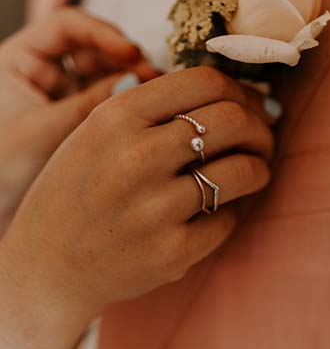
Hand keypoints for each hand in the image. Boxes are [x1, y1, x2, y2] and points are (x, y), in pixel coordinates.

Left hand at [0, 8, 156, 227]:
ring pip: (106, 74)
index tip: (131, 52)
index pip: (66, 26)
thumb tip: (139, 83)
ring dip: (132, 82)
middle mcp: (41, 72)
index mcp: (18, 60)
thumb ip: (90, 105)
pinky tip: (149, 114)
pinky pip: (109, 103)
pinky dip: (128, 106)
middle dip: (125, 60)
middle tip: (153, 79)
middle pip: (93, 48)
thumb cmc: (2, 167)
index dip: (102, 34)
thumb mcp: (46, 131)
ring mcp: (62, 95)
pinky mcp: (79, 119)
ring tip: (157, 98)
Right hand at [1, 66, 277, 329]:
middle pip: (234, 120)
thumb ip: (152, 108)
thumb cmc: (80, 192)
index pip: (207, 81)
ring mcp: (155, 208)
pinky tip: (216, 212)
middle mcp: (136, 158)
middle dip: (260, 128)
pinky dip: (231, 213)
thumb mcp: (95, 134)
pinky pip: (229, 219)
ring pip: (244, 170)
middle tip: (263, 139)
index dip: (240, 91)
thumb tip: (231, 93)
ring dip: (259, 168)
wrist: (47, 266)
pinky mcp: (172, 252)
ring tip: (253, 172)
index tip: (249, 106)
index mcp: (117, 117)